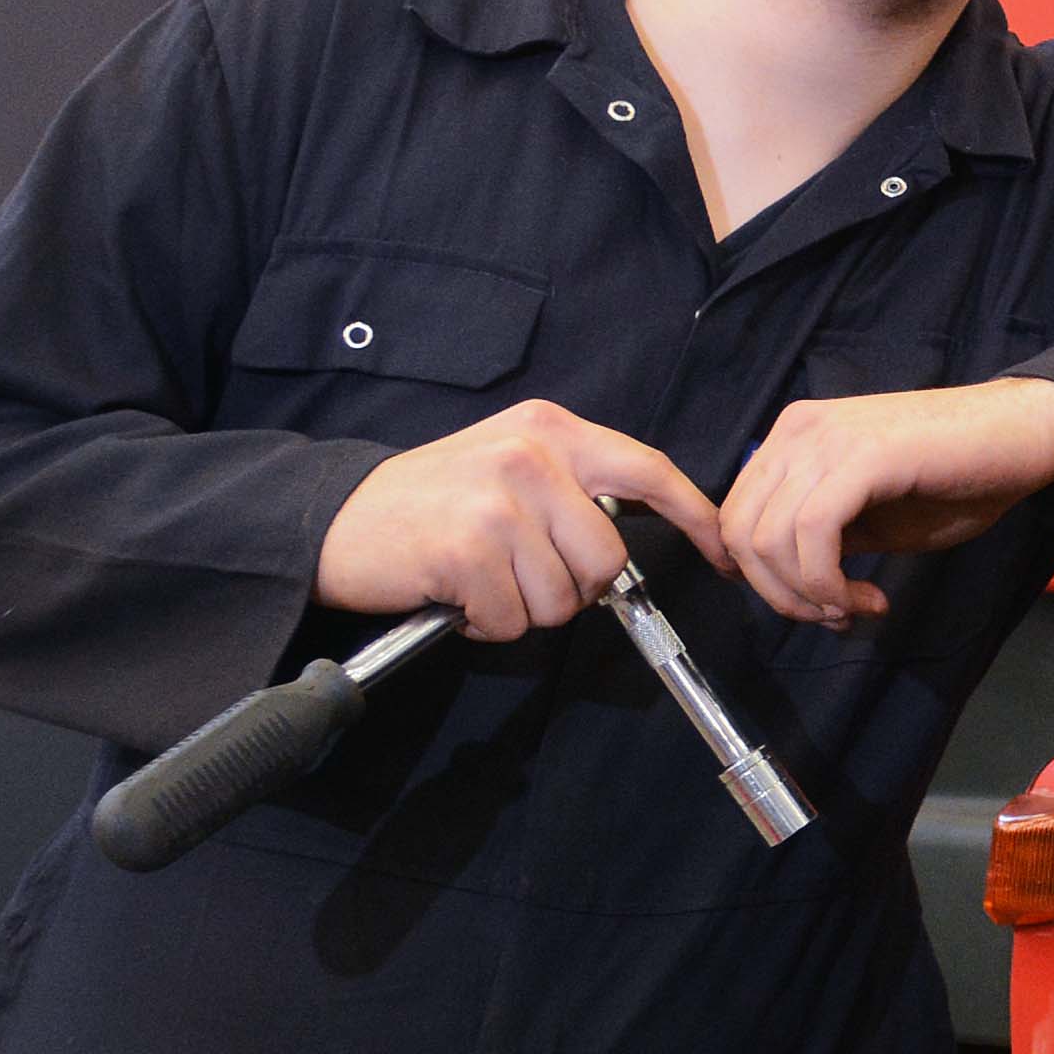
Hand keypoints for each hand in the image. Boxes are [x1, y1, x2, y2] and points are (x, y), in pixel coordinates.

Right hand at [316, 401, 729, 641]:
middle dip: (570, 589)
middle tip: (516, 576)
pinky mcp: (468, 549)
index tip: (722, 554)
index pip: (649, 470)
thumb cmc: (426, 504)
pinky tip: (454, 594)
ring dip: (522, 609)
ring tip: (478, 578)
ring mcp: (500, 500)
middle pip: (608, 560)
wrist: (331, 518)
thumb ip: (571, 489)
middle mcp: (531, 455)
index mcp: (550, 429)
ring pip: (562, 599)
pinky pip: (513, 620)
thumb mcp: (506, 466)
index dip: (696, 517)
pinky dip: (486, 624)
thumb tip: (633, 539)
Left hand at [715, 379, 1053, 625]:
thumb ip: (823, 538)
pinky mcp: (863, 456)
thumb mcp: (874, 518)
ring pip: (769, 540)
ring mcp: (828, 438)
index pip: (734, 520)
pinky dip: (829, 583)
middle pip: (740, 535)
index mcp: (793, 440)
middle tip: (837, 617)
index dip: (761, 581)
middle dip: (782, 597)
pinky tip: (869, 598)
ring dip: (810, 596)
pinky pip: (812, 535)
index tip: (815, 607)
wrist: (1027, 437)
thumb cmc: (961, 477)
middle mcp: (798, 431)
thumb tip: (785, 583)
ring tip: (859, 608)